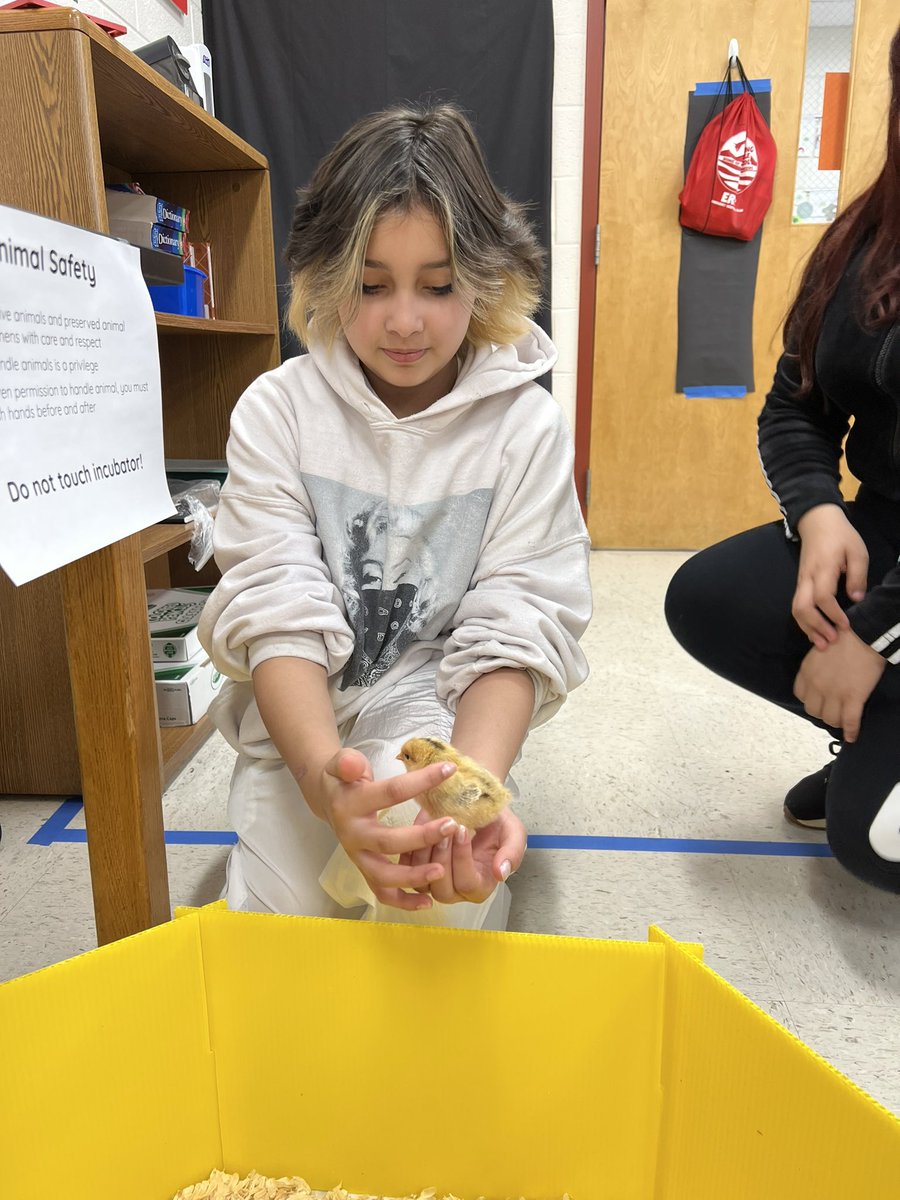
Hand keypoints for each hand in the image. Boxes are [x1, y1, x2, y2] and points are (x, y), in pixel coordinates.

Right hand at [310, 748, 461, 910]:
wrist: (328, 800)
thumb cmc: (343, 778)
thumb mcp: (342, 763)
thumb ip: (347, 763)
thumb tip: (353, 765)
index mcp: (351, 805)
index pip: (390, 793)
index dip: (420, 781)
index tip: (449, 771)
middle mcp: (353, 836)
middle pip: (388, 842)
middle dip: (421, 837)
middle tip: (451, 826)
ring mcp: (358, 857)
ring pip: (384, 876)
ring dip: (413, 876)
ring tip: (441, 870)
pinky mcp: (364, 871)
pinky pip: (383, 893)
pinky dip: (404, 901)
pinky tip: (427, 901)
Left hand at [400, 807, 526, 904]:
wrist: (475, 804)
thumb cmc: (495, 822)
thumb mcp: (514, 833)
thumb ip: (512, 853)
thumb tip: (501, 874)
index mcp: (480, 886)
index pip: (468, 884)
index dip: (463, 858)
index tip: (463, 830)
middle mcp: (455, 890)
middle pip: (442, 890)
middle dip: (443, 857)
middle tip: (447, 827)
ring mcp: (433, 880)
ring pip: (421, 881)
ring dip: (425, 853)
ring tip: (433, 825)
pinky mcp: (415, 867)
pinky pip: (407, 866)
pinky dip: (412, 847)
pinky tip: (422, 825)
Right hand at [793, 504, 867, 648]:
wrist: (817, 522)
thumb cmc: (840, 536)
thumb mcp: (857, 551)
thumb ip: (858, 575)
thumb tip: (855, 598)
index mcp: (823, 569)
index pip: (822, 597)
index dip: (833, 614)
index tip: (846, 625)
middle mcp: (807, 578)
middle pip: (802, 608)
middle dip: (816, 627)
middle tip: (832, 640)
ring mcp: (801, 581)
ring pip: (796, 609)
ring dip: (808, 628)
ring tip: (822, 643)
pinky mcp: (800, 584)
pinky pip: (798, 606)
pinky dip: (805, 622)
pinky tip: (816, 632)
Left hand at [793, 629, 883, 741]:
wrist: (864, 636)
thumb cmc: (843, 639)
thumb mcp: (818, 651)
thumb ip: (815, 667)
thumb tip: (818, 676)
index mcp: (807, 672)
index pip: (800, 696)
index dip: (810, 700)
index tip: (819, 700)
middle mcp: (816, 685)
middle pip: (813, 711)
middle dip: (822, 712)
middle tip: (833, 709)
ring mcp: (834, 693)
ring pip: (830, 719)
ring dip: (837, 721)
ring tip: (844, 719)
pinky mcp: (853, 697)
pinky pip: (849, 721)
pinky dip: (851, 732)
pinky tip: (852, 737)